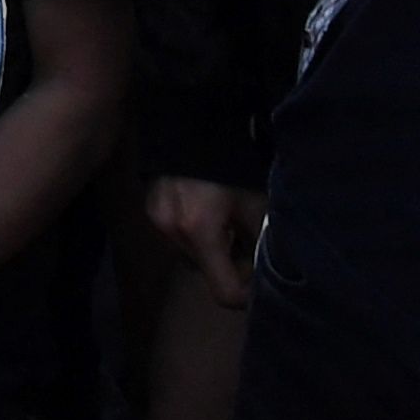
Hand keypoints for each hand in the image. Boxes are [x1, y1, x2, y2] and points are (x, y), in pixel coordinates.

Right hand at [146, 175, 261, 306]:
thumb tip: (270, 274)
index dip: (248, 293)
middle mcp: (173, 234)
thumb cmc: (230, 165)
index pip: (226, 293)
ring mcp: (157, 224)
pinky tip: (206, 211)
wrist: (190, 126)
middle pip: (209, 274)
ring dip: (212, 250)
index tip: (261, 278)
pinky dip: (196, 235)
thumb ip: (263, 244)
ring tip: (226, 222)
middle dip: (231, 265)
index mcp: (200, 232)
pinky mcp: (150, 212)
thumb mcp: (256, 204)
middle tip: (247, 239)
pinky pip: (179, 239)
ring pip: (194, 258)